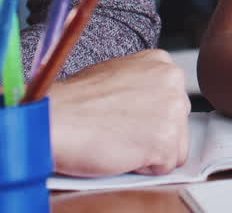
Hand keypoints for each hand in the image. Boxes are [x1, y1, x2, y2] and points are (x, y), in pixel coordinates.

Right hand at [48, 49, 190, 176]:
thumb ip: (141, 86)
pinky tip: (120, 152)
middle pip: (178, 122)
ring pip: (175, 146)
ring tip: (119, 141)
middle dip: (153, 134)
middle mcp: (173, 81)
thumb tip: (150, 106)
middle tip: (120, 132)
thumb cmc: (73, 101)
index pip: (172, 99)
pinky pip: (165, 166)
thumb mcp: (116, 74)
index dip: (149, 116)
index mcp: (161, 63)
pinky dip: (143, 168)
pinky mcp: (166, 140)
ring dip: (150, 152)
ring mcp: (172, 110)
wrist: (54, 118)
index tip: (128, 118)